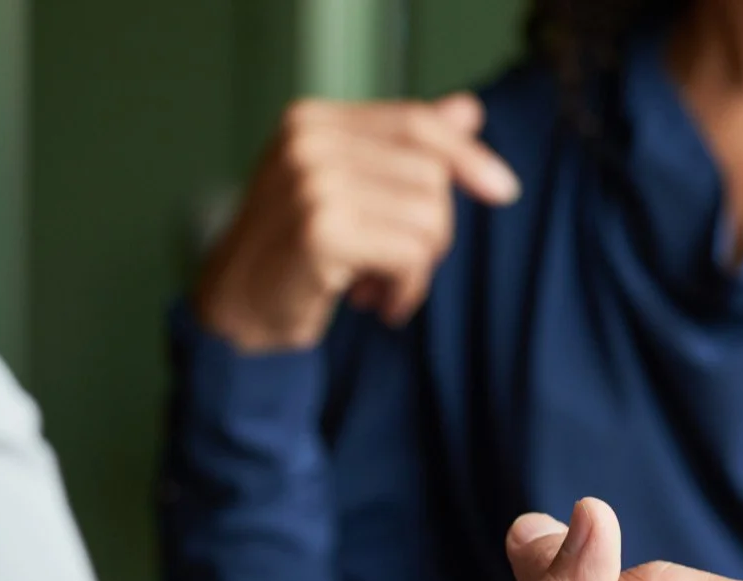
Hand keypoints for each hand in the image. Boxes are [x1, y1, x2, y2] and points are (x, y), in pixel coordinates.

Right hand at [194, 93, 520, 351]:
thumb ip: (402, 149)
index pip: (416, 122)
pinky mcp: (321, 230)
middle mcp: (309, 142)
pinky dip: (406, 290)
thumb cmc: (297, 251)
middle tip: (396, 264)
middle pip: (431, 177)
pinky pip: (412, 257)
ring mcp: (312, 183)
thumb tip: (469, 110)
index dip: (467, 155)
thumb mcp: (349, 189)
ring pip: (429, 220)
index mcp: (314, 120)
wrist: (238, 309)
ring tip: (379, 285)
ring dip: (417, 268)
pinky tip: (376, 303)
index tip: (504, 190)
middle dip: (431, 232)